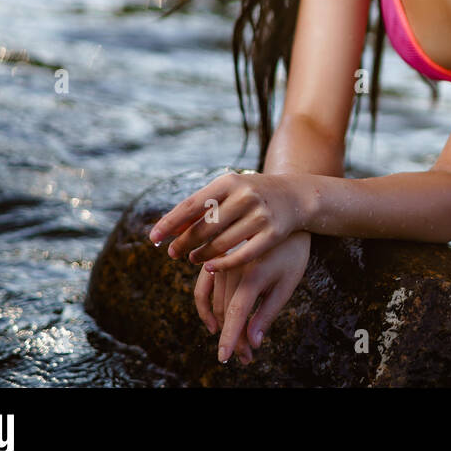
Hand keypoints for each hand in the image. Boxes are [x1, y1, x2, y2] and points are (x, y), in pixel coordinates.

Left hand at [148, 171, 307, 271]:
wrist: (297, 195)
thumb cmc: (254, 195)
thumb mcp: (230, 191)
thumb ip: (202, 207)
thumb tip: (169, 229)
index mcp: (230, 182)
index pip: (192, 205)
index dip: (170, 223)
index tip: (153, 238)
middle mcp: (245, 196)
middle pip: (204, 227)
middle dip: (184, 242)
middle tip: (172, 254)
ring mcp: (261, 215)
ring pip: (221, 243)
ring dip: (201, 255)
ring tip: (191, 259)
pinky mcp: (273, 234)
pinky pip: (242, 256)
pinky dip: (223, 264)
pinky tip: (211, 268)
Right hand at [195, 231, 312, 363]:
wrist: (285, 215)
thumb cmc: (292, 253)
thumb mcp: (287, 283)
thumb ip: (268, 312)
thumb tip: (252, 342)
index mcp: (253, 274)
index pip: (236, 314)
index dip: (230, 338)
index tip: (224, 358)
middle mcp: (232, 268)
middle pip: (225, 312)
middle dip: (234, 337)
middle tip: (245, 356)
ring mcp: (222, 262)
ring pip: (214, 302)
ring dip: (221, 326)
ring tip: (235, 344)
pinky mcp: (216, 258)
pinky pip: (202, 287)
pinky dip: (204, 306)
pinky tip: (212, 322)